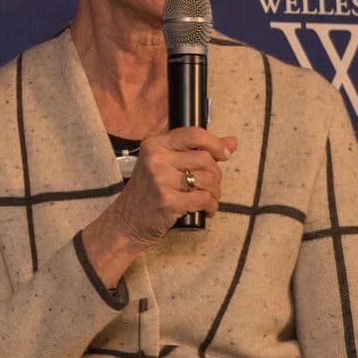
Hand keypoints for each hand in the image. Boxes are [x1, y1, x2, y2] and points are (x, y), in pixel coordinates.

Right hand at [111, 126, 237, 245]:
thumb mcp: (165, 166)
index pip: (194, 134)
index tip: (223, 155)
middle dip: (216, 175)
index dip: (215, 144)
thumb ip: (197, 151)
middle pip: (205, 159)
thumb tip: (232, 142)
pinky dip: (211, 206)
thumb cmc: (148, 194)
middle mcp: (156, 159)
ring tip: (208, 199)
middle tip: (210, 186)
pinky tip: (206, 210)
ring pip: (208, 179)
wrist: (125, 223)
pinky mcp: (168, 202)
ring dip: (215, 192)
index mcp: (155, 145)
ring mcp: (161, 181)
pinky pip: (204, 199)